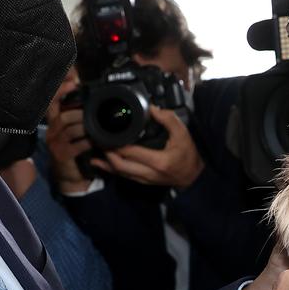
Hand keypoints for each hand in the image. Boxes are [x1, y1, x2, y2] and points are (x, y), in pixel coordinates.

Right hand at [45, 74, 92, 193]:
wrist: (69, 176)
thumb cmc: (74, 149)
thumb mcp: (73, 131)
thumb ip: (78, 117)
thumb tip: (90, 100)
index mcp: (54, 123)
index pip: (52, 102)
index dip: (61, 91)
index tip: (73, 81)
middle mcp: (52, 132)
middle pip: (64, 116)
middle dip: (80, 114)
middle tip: (92, 114)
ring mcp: (56, 144)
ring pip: (70, 129)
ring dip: (85, 127)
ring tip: (96, 127)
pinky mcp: (63, 155)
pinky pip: (77, 145)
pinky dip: (88, 142)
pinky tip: (95, 141)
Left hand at [90, 105, 204, 189]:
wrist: (193, 176)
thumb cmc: (189, 154)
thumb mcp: (183, 134)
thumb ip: (168, 119)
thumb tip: (152, 107)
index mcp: (158, 161)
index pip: (130, 152)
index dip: (116, 144)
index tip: (107, 132)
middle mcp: (148, 173)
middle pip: (119, 165)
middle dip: (106, 152)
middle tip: (98, 139)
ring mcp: (144, 180)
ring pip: (118, 172)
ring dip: (105, 162)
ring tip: (95, 148)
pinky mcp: (142, 182)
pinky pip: (122, 176)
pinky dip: (110, 168)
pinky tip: (100, 162)